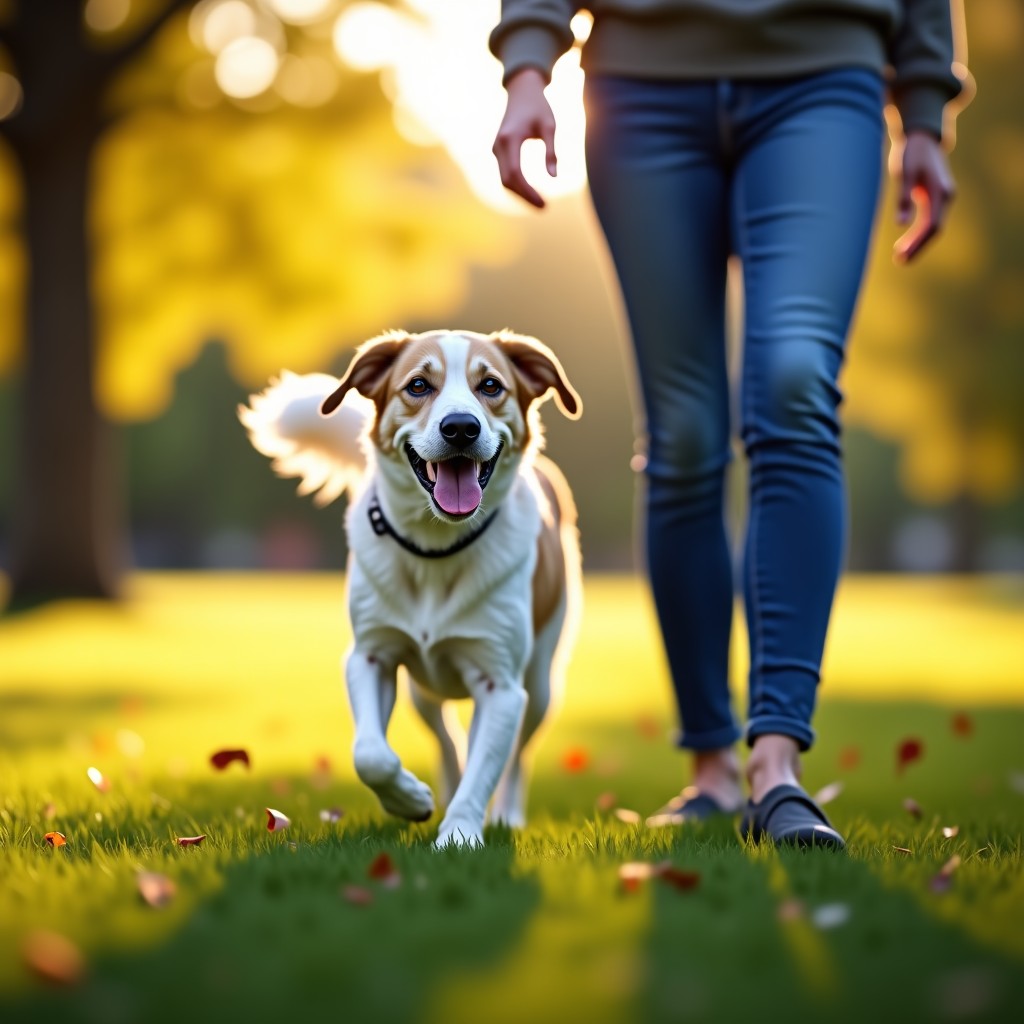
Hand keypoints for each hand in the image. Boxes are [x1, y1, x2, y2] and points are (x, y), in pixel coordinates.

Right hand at [492, 68, 557, 207]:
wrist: (521, 91)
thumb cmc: (539, 106)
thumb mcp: (550, 127)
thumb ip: (551, 151)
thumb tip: (554, 177)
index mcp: (510, 138)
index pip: (514, 174)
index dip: (527, 192)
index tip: (544, 204)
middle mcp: (498, 145)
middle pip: (506, 181)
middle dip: (524, 197)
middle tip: (544, 208)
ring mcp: (496, 148)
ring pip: (504, 180)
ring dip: (520, 194)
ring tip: (539, 203)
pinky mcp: (498, 150)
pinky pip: (504, 173)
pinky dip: (516, 186)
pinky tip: (530, 192)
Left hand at [893, 130, 955, 262]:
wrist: (922, 137)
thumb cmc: (911, 153)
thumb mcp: (904, 173)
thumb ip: (903, 197)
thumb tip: (901, 224)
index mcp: (940, 192)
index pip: (932, 225)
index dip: (918, 243)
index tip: (902, 256)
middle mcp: (946, 196)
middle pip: (934, 229)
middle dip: (918, 247)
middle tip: (900, 262)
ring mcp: (943, 197)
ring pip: (933, 226)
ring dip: (918, 242)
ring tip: (900, 257)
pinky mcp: (936, 197)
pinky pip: (930, 220)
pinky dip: (918, 233)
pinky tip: (906, 243)